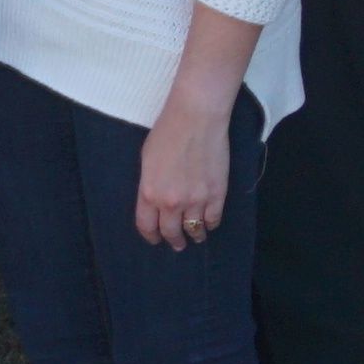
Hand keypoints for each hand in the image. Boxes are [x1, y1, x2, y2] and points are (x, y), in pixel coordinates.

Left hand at [134, 89, 237, 247]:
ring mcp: (196, 201)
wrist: (196, 119)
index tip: (155, 239)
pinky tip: (209, 223)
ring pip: (195, 229)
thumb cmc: (167, 133)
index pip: (147, 227)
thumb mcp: (147, 161)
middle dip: (174, 241)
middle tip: (177, 244)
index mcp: (149, 193)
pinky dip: (211, 224)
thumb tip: (155, 201)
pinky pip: (214, 219)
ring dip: (194, 235)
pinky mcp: (217, 195)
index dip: (151, 236)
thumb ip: (150, 185)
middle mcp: (171, 203)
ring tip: (195, 237)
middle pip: (171, 232)